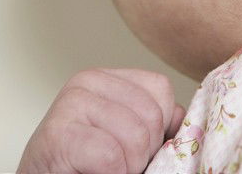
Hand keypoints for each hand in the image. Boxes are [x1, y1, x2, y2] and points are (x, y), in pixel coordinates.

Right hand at [17, 68, 185, 173]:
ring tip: (105, 170)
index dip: (160, 126)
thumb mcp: (120, 134)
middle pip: (151, 115)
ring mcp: (70, 104)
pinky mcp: (58, 135)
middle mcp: (86, 81)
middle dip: (144, 151)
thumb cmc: (81, 164)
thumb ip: (152, 121)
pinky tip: (91, 173)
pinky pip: (110, 157)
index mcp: (105, 78)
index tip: (136, 148)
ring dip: (128, 167)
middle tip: (119, 165)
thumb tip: (183, 116)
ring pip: (135, 137)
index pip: (160, 89)